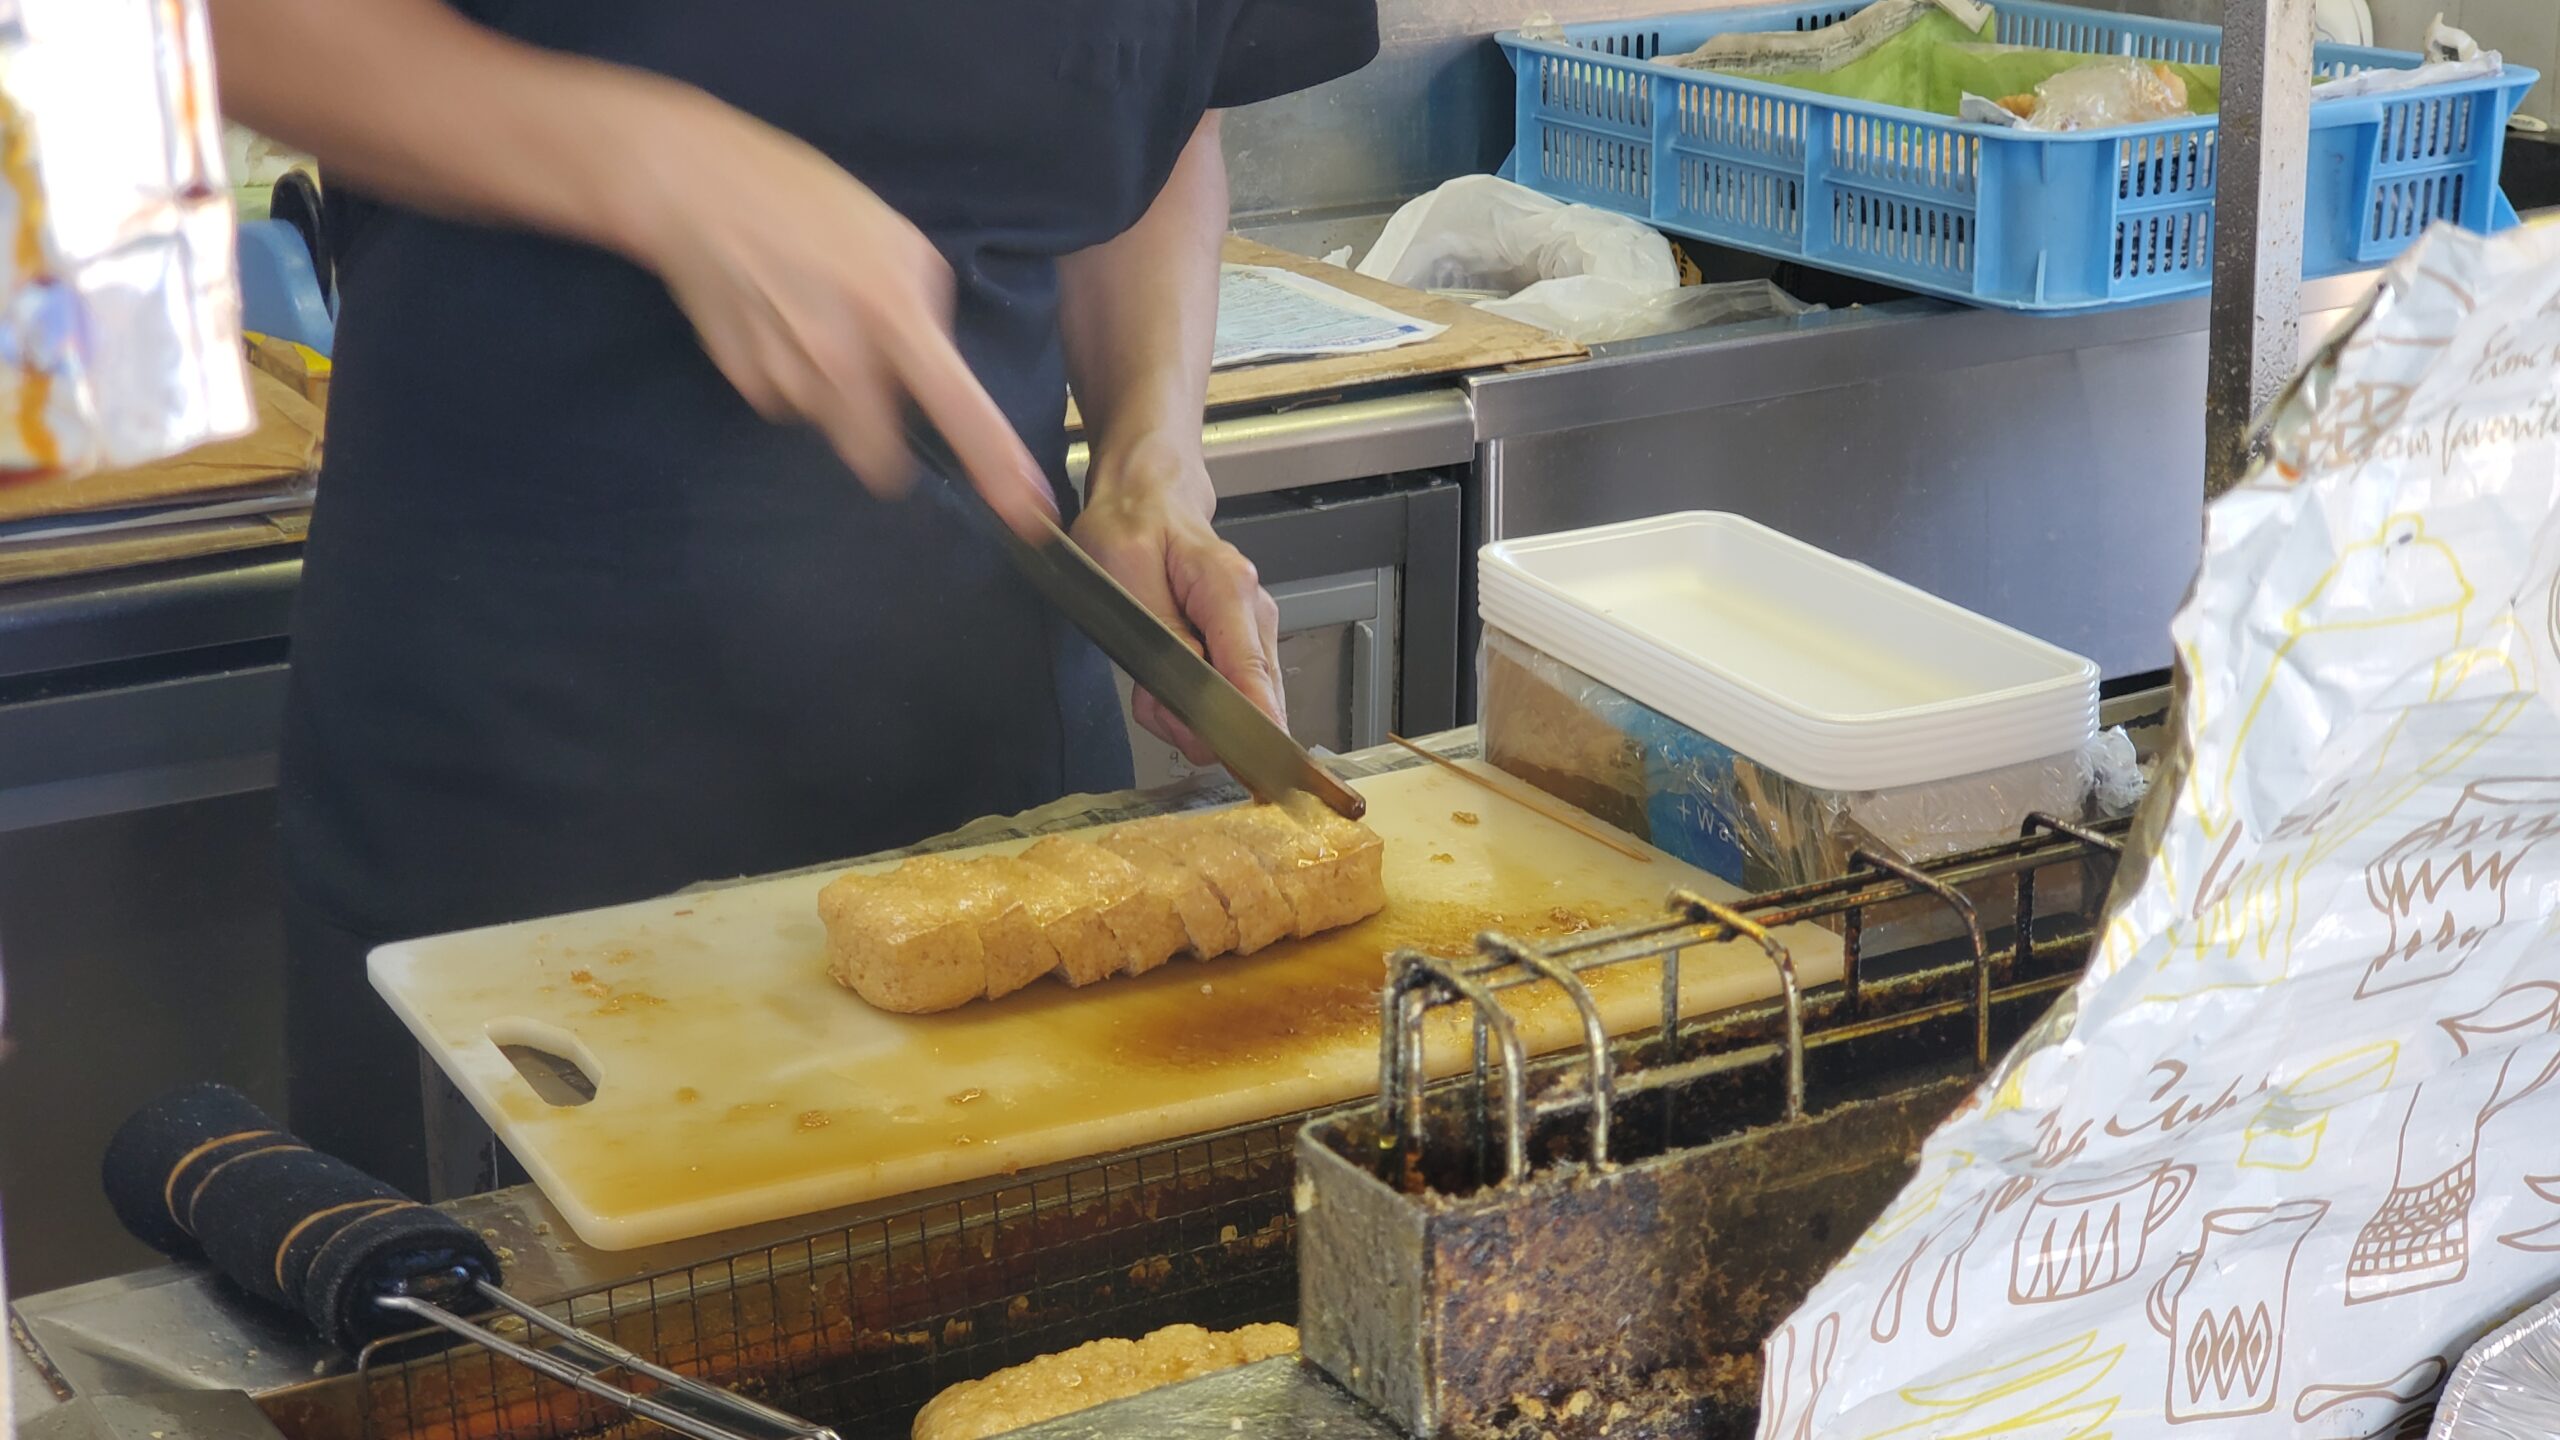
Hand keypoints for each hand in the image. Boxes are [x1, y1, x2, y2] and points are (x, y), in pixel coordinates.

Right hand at [611, 88, 1055, 534]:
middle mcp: (844, 363)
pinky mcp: (744, 382)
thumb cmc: (808, 201)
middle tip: (874, 389)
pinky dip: (788, 376)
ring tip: (812, 325)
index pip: (962, 413)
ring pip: (829, 427)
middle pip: (881, 463)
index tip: (1030, 519)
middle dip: (886, 445)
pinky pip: (783, 403)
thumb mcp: (897, 239)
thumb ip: (926, 308)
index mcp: (897, 317)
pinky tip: (774, 321)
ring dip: (833, 399)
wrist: (697, 187)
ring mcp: (788, 379)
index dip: (1000, 473)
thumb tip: (931, 363)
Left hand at [1071, 451, 1283, 764]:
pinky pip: (1226, 695)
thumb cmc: (1131, 525)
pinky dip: (1188, 702)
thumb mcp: (1125, 573)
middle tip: (1149, 703)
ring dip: (1187, 713)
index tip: (1250, 768)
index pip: (1252, 676)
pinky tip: (1161, 681)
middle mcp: (1254, 613)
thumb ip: (1163, 636)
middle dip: (1198, 724)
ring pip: (1237, 706)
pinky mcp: (1242, 645)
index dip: (1253, 729)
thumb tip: (1193, 694)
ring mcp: (1253, 631)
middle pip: (1252, 702)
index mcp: (1229, 590)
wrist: (1146, 495)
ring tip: (1147, 684)